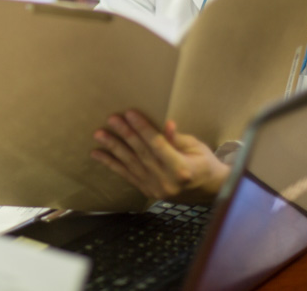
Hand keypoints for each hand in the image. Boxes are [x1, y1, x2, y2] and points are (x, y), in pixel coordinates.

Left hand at [91, 110, 229, 202]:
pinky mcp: (147, 192)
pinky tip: (97, 154)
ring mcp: (155, 189)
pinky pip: (126, 175)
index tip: (130, 113)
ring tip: (99, 135)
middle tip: (111, 119)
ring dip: (113, 148)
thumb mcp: (197, 147)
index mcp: (182, 169)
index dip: (143, 128)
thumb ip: (178, 139)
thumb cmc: (205, 163)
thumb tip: (167, 125)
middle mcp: (166, 182)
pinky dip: (111, 164)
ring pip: (130, 164)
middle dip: (125, 134)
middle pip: (141, 154)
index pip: (158, 145)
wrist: (209, 191)